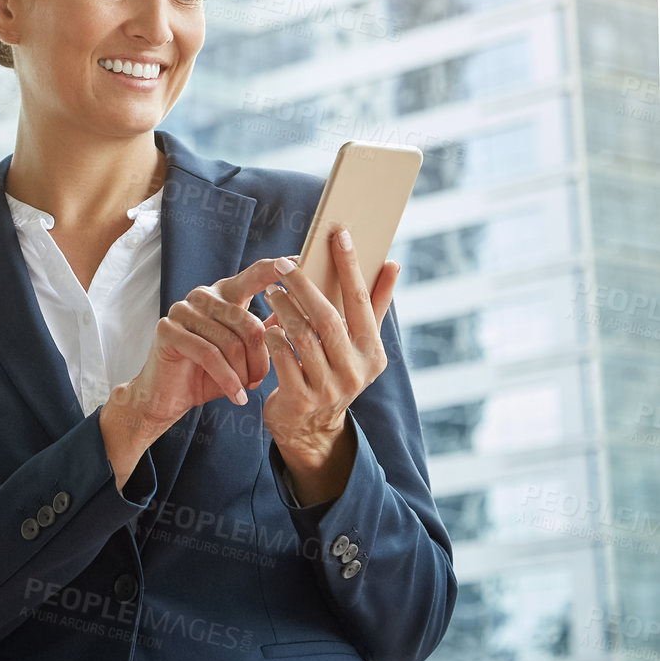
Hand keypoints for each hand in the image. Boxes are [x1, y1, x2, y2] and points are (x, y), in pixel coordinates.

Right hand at [101, 256, 289, 487]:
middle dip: (261, 359)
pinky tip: (237, 396)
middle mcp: (203, 295)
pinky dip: (228, 380)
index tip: (302, 261)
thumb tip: (305, 313)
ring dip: (244, 374)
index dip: (278, 268)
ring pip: (231, 342)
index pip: (255, 274)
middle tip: (260, 381)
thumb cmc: (210, 374)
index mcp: (224, 294)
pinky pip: (209, 355)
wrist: (167, 397)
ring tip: (246, 389)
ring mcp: (182, 309)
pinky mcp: (167, 329)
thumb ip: (269, 331)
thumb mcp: (245, 352)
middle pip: (250, 323)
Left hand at [261, 228, 399, 504]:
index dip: (350, 266)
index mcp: (373, 352)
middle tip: (282, 263)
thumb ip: (373, 305)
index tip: (339, 233)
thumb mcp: (357, 344)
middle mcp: (356, 371)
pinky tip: (267, 326)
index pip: (361, 301)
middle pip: (327, 319)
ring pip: (302, 338)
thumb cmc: (332, 370)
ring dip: (283, 309)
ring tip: (271, 291)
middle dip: (303, 286)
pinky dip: (274, 338)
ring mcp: (330, 388)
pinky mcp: (301, 399)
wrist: (310, 427)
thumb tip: (392, 262)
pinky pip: (283, 359)